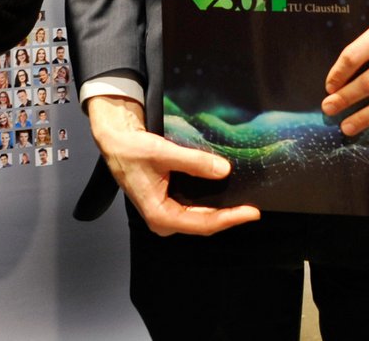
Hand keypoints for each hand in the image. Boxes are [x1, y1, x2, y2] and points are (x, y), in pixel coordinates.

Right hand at [87, 95, 260, 236]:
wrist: (116, 143)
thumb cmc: (132, 150)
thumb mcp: (163, 153)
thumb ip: (194, 162)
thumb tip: (224, 170)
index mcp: (160, 215)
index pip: (203, 222)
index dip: (229, 218)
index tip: (251, 213)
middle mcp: (163, 220)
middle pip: (204, 224)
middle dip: (228, 218)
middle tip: (252, 210)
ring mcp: (166, 214)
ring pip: (200, 219)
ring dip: (221, 212)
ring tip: (243, 204)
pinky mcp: (168, 205)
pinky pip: (195, 210)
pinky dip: (211, 204)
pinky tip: (225, 196)